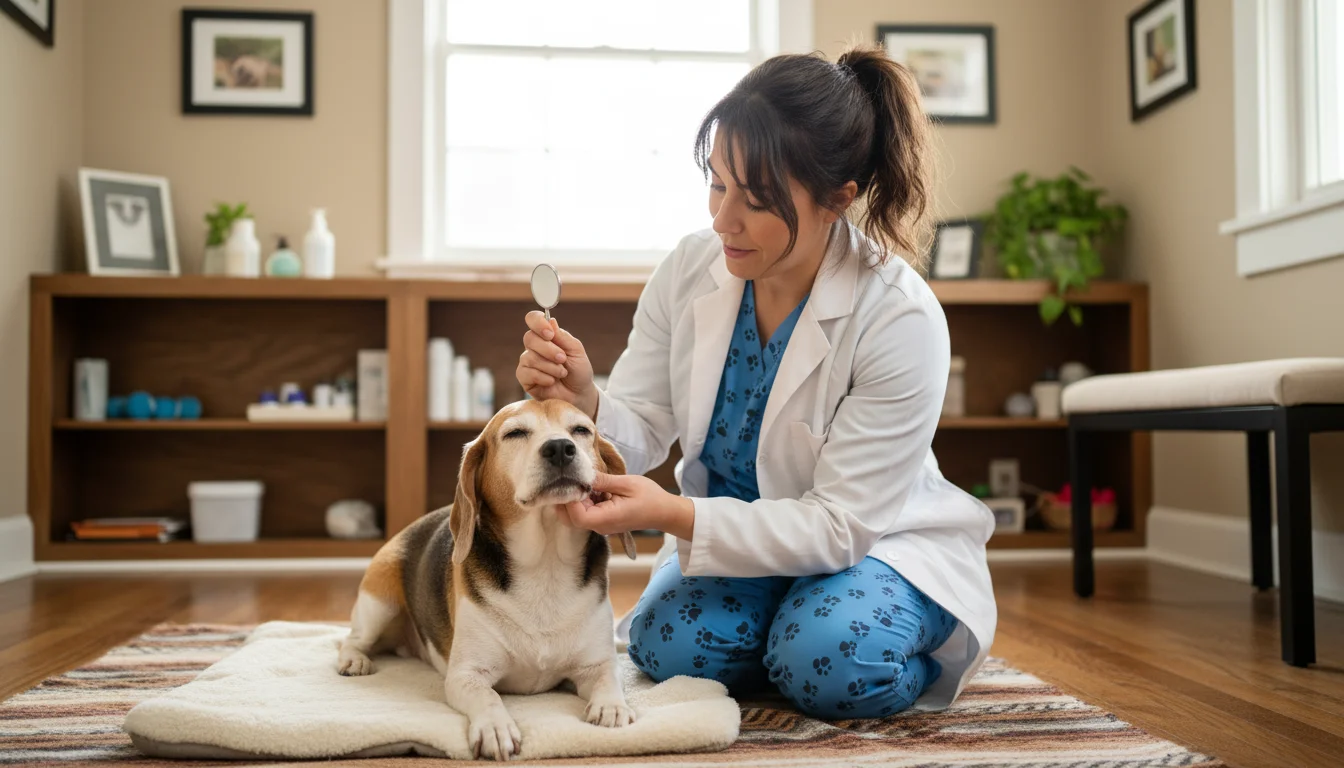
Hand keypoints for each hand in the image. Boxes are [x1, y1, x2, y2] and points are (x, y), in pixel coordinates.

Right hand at [518, 311, 596, 417]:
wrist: (580, 395)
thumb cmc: (579, 372)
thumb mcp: (576, 351)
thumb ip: (563, 336)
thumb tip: (550, 320)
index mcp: (547, 336)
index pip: (533, 319)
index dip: (538, 323)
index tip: (550, 334)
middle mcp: (535, 347)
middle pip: (529, 338)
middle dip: (548, 350)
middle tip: (563, 359)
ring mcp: (528, 362)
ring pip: (529, 357)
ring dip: (550, 366)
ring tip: (562, 373)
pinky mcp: (524, 378)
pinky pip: (526, 373)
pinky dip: (543, 377)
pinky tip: (552, 382)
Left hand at [557, 473, 693, 539]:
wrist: (664, 512)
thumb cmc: (650, 498)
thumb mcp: (625, 483)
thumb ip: (602, 480)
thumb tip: (582, 473)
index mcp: (605, 519)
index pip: (575, 515)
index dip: (569, 499)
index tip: (572, 480)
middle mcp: (600, 526)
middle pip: (570, 518)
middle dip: (567, 498)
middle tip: (570, 477)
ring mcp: (600, 525)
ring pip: (575, 515)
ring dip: (576, 498)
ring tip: (583, 479)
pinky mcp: (603, 520)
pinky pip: (586, 512)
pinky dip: (584, 499)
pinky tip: (593, 486)